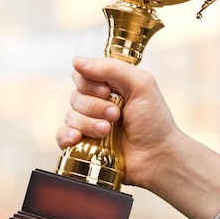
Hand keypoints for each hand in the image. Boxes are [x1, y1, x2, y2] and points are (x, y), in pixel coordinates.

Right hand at [55, 56, 219, 218]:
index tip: (106, 91)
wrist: (158, 157)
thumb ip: (111, 68)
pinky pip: (61, 135)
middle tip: (116, 115)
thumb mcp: (141, 85)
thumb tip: (77, 61)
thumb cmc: (154, 121)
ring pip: (70, 116)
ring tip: (107, 131)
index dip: (89, 83)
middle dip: (95, 106)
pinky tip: (78, 138)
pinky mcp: (82, 144)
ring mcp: (88, 124)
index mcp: (109, 86)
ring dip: (89, 123)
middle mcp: (96, 103)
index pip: (82, 75)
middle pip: (75, 96)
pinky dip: (66, 135)